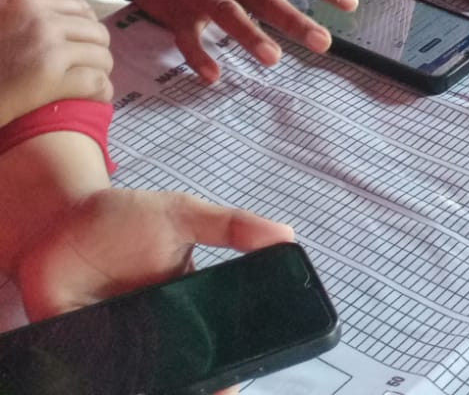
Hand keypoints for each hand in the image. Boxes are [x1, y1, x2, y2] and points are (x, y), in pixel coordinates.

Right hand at [0, 0, 112, 127]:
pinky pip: (95, 82)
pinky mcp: (51, 80)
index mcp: (27, 4)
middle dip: (98, 49)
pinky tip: (98, 97)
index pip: (78, 6)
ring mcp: (48, 49)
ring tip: (95, 81)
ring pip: (100, 56)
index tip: (85, 41)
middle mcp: (42, 21)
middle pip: (96, 31)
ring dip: (102, 71)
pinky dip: (102, 92)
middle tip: (92, 65)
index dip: (88, 25)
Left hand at [17, 186, 292, 394]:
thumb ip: (232, 226)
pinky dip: (109, 390)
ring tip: (177, 392)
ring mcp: (119, 350)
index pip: (217, 346)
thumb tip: (289, 235)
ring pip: (145, 385)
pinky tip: (124, 392)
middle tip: (214, 390)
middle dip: (199, 387)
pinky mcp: (81, 359)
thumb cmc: (124, 217)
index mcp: (188, 306)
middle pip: (184, 375)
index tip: (239, 379)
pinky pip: (98, 385)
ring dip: (157, 391)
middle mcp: (157, 335)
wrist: (57, 221)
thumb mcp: (183, 215)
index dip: (231, 368)